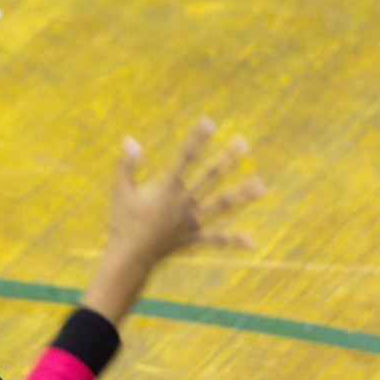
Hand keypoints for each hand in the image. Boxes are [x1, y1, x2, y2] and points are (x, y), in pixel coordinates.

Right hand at [82, 116, 263, 326]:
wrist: (128, 257)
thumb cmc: (121, 223)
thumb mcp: (120, 191)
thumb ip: (127, 165)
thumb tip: (130, 140)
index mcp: (166, 188)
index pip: (184, 158)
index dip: (196, 139)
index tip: (209, 122)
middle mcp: (182, 202)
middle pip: (209, 176)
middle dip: (226, 158)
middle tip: (243, 143)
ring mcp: (190, 221)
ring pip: (220, 205)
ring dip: (241, 194)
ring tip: (260, 185)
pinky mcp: (192, 239)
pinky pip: (215, 239)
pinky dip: (232, 240)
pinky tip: (250, 241)